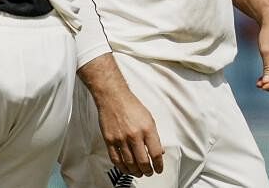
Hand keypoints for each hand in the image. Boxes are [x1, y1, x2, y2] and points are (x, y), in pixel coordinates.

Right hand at [78, 54, 162, 177]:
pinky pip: (115, 158)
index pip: (156, 154)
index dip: (159, 165)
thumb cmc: (130, 105)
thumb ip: (154, 136)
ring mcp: (120, 138)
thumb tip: (158, 151)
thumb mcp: (149, 118)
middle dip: (148, 171)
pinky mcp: (109, 139)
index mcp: (147, 129)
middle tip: (149, 172)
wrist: (112, 97)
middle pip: (143, 162)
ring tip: (138, 172)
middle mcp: (134, 135)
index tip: (159, 169)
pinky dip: (122, 167)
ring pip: (129, 163)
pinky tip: (126, 168)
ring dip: (136, 171)